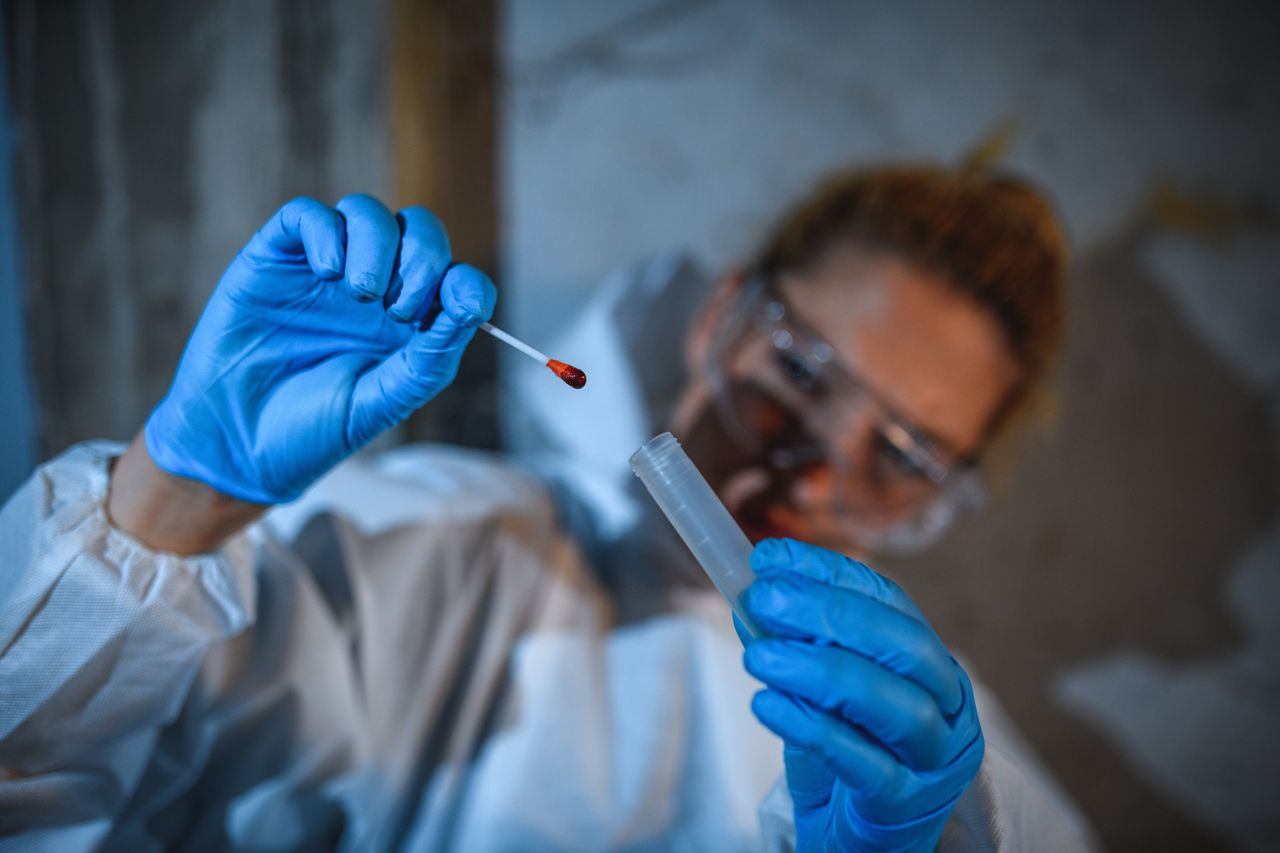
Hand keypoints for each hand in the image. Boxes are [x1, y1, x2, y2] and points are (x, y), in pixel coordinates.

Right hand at [144, 195, 494, 504]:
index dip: (467, 283)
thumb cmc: (315, 428)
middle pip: (418, 232)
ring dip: (378, 244)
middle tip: (401, 309)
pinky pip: (307, 216)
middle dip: (423, 259)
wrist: (238, 445)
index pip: (455, 278)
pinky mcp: (275, 258)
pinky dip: (327, 233)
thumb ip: (431, 356)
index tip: (462, 307)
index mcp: (409, 324)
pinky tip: (327, 271)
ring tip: (361, 293)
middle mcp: (373, 289)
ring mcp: (324, 270)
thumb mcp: (387, 400)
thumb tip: (472, 305)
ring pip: (366, 213)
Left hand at [740, 538, 983, 851]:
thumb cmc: (845, 761)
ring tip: (758, 655)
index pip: (890, 602)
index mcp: (930, 666)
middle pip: (903, 645)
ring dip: (820, 670)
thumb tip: (751, 598)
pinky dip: (813, 728)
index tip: (770, 556)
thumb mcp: (818, 695)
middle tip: (764, 597)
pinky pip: (863, 764)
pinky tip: (768, 705)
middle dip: (831, 612)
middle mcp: (947, 707)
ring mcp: (934, 759)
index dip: (829, 573)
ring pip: (893, 704)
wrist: (860, 844)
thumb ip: (795, 648)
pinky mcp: (905, 807)